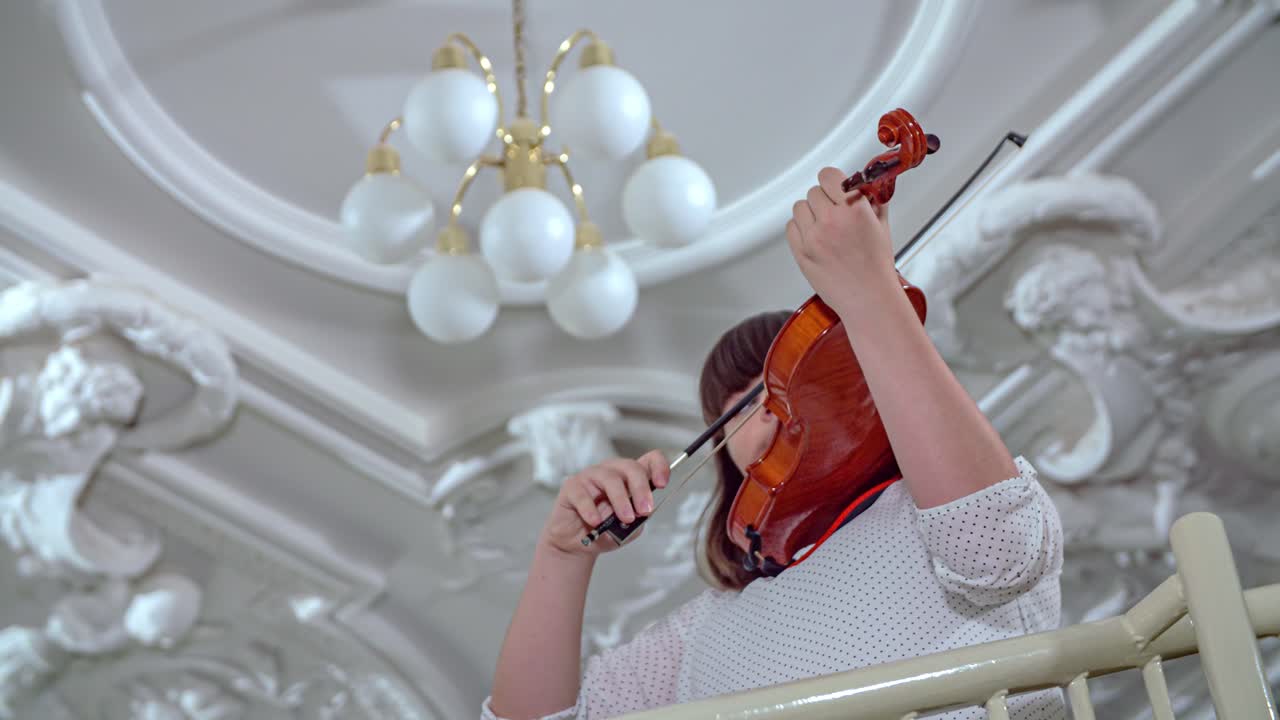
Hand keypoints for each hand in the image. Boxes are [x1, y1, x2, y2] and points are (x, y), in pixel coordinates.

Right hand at [539, 450, 669, 556]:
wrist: (576, 544)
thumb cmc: (604, 531)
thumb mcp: (628, 529)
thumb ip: (637, 520)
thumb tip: (639, 512)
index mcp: (629, 478)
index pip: (649, 460)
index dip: (659, 467)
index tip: (662, 483)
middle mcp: (611, 472)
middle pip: (630, 467)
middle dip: (641, 488)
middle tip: (644, 510)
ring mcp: (590, 477)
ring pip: (609, 478)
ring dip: (620, 500)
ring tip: (625, 518)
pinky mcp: (571, 487)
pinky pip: (583, 494)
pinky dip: (591, 509)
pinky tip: (596, 522)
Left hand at [785, 167, 896, 311]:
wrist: (868, 299)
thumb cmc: (877, 268)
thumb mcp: (882, 226)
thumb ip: (873, 201)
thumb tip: (866, 186)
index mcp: (854, 210)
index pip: (828, 175)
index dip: (833, 181)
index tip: (836, 186)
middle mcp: (831, 220)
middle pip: (813, 192)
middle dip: (824, 199)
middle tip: (834, 211)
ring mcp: (813, 237)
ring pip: (799, 207)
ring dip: (810, 213)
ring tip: (823, 225)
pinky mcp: (801, 252)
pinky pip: (791, 227)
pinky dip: (800, 229)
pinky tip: (814, 237)